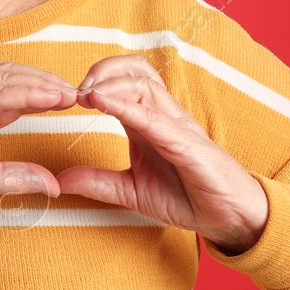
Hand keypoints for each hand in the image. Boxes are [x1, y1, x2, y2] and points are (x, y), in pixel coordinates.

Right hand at [0, 62, 79, 221]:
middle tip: (76, 93)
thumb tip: (52, 184)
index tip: (71, 100)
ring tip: (66, 93)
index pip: (14, 93)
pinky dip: (22, 93)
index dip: (44, 93)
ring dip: (39, 83)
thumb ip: (17, 176)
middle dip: (46, 82)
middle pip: (13, 77)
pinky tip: (45, 98)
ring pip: (4, 79)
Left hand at [55, 55, 269, 252]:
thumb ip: (98, 182)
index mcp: (148, 122)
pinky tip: (103, 103)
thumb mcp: (131, 191)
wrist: (229, 217)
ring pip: (144, 85)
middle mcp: (163, 116)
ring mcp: (177, 127)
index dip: (96, 79)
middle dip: (101, 71)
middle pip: (134, 71)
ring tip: (86, 93)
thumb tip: (61, 180)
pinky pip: (154, 118)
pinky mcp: (188, 144)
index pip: (125, 80)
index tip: (68, 96)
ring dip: (110, 85)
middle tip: (75, 90)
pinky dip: (126, 107)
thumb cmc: (187, 197)